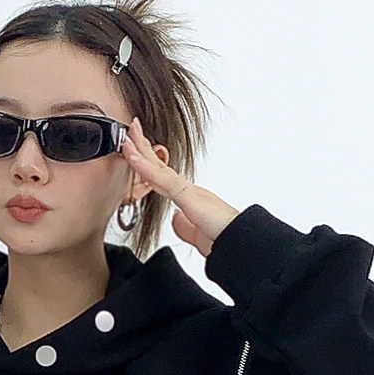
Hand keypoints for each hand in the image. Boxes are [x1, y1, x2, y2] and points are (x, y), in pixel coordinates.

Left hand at [119, 127, 240, 259]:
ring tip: (129, 135)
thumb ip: (186, 227)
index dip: (149, 162)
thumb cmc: (226, 241)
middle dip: (144, 147)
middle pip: (161, 166)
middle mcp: (191, 191)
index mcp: (191, 199)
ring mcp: (191, 193)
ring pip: (160, 168)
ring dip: (142, 150)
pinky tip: (134, 157)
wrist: (244, 245)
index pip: (163, 176)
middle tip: (132, 129)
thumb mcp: (199, 235)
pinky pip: (164, 181)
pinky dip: (147, 168)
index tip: (136, 149)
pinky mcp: (191, 199)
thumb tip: (176, 220)